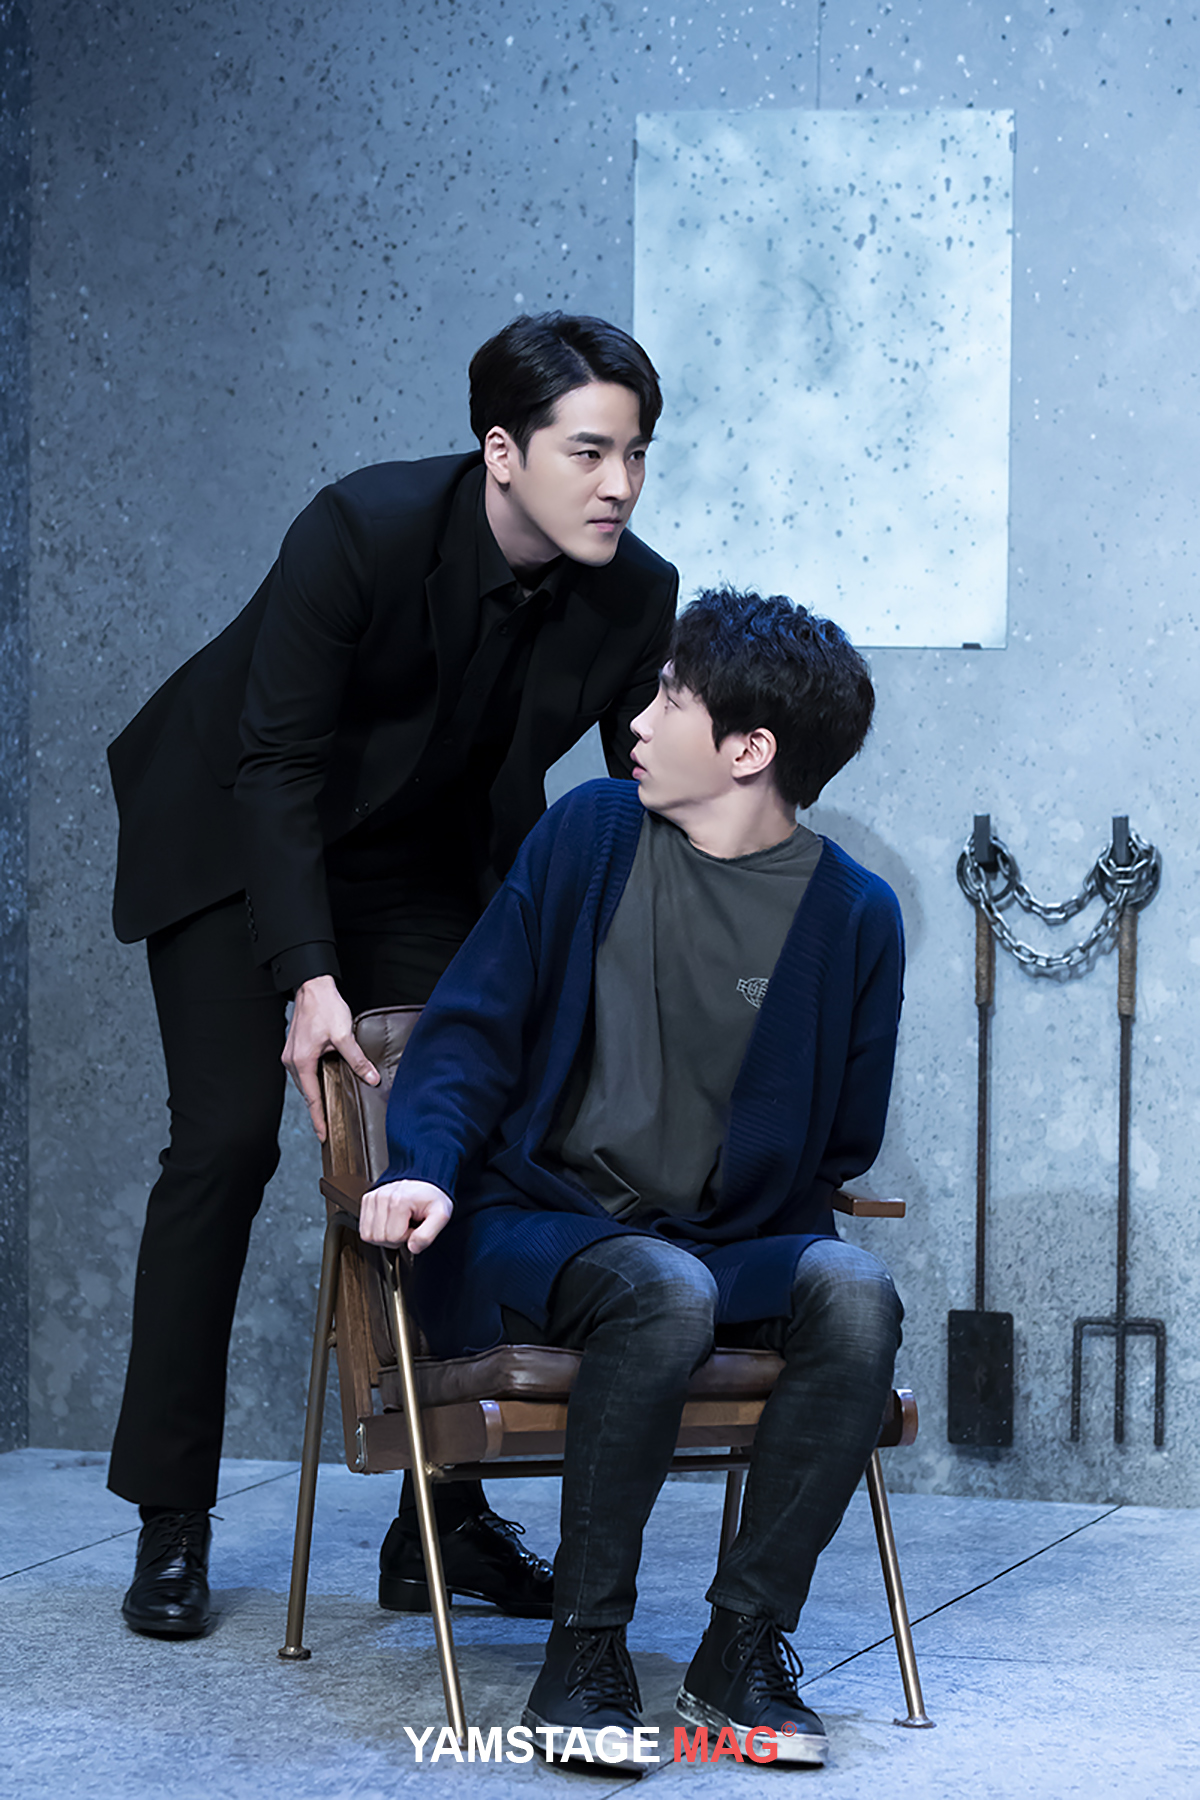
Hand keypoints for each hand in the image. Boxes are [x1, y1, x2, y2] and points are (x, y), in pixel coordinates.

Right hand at [282, 973, 378, 1141]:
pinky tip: (323, 1084)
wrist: (312, 986)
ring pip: (305, 1082)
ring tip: (326, 1111)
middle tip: (328, 1129)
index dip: (319, 1119)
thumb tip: (371, 1078)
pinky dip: (313, 1081)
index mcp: (302, 1061)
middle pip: (306, 1092)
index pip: (312, 1098)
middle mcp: (291, 1061)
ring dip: (315, 1095)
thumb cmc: (325, 1007)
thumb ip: (357, 1059)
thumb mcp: (344, 1035)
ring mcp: (291, 1054)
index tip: (324, 1135)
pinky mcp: (295, 1048)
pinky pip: (304, 1072)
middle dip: (317, 1110)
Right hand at [359, 1179, 453, 1251]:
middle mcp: (383, 1197)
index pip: (394, 1237)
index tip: (415, 1227)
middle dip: (395, 1238)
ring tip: (398, 1224)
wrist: (425, 1182)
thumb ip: (428, 1235)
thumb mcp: (441, 1216)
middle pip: (379, 1238)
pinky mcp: (367, 1199)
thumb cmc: (432, 1198)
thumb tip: (412, 1248)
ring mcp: (373, 1197)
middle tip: (407, 1226)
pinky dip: (376, 1230)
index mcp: (399, 1201)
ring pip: (368, 1235)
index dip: (407, 1237)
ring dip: (384, 1235)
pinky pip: (363, 1229)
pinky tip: (389, 1222)